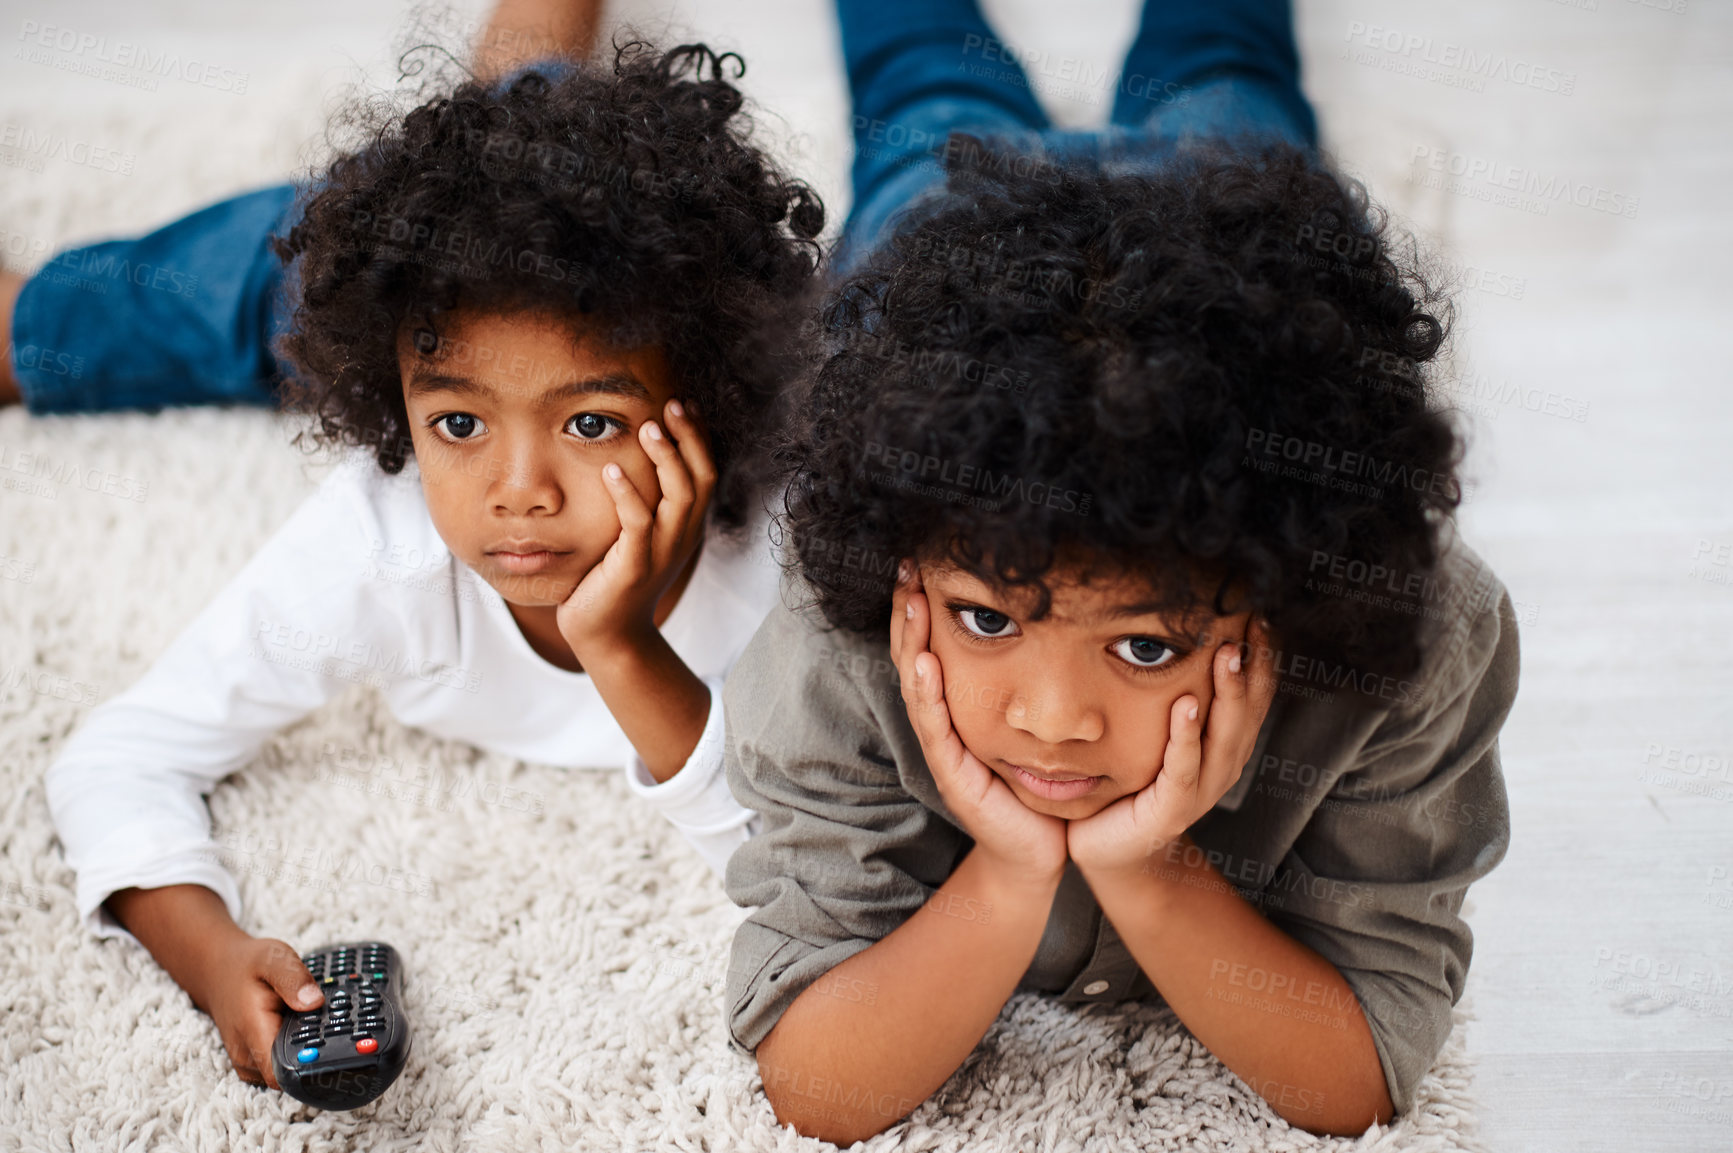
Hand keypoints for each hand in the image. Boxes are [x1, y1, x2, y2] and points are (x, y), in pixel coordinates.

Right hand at [198, 933, 322, 1089]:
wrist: (218, 971)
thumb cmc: (247, 964)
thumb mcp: (273, 958)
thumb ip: (294, 980)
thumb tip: (314, 1003)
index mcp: (252, 1032)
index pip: (282, 1074)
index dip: (311, 1068)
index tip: (336, 1051)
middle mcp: (246, 1055)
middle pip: (288, 1076)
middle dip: (314, 1060)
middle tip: (338, 1034)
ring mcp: (247, 1061)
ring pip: (284, 1073)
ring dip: (304, 1057)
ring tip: (320, 1029)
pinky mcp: (251, 1060)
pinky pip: (277, 1066)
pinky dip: (293, 1052)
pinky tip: (305, 1032)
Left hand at [557, 399, 714, 660]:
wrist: (608, 636)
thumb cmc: (615, 580)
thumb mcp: (638, 537)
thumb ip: (645, 503)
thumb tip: (629, 457)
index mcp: (686, 527)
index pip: (706, 473)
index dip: (699, 438)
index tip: (685, 405)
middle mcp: (681, 537)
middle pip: (701, 479)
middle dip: (689, 439)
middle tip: (672, 405)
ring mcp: (661, 553)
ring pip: (678, 497)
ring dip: (666, 460)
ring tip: (649, 428)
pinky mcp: (633, 568)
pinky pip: (638, 524)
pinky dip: (627, 494)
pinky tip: (611, 472)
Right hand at [891, 564, 1068, 882]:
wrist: (1036, 854)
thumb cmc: (1033, 791)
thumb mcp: (1026, 730)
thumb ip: (1023, 689)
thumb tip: (1042, 630)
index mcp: (957, 713)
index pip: (931, 650)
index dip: (922, 611)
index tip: (921, 564)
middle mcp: (943, 728)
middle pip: (914, 659)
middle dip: (907, 613)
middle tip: (905, 567)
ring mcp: (944, 752)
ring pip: (918, 687)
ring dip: (910, 641)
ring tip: (909, 601)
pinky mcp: (954, 776)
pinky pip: (937, 728)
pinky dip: (928, 693)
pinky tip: (925, 661)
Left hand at [1068, 619, 1277, 873]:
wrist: (1108, 848)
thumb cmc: (1131, 782)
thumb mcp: (1159, 733)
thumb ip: (1175, 693)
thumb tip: (1167, 631)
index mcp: (1225, 744)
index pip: (1254, 693)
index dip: (1262, 656)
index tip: (1259, 613)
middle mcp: (1223, 764)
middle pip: (1248, 709)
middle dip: (1253, 665)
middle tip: (1253, 622)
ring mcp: (1202, 789)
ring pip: (1223, 735)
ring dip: (1227, 693)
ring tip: (1227, 653)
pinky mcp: (1173, 810)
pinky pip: (1183, 769)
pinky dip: (1186, 737)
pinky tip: (1186, 705)